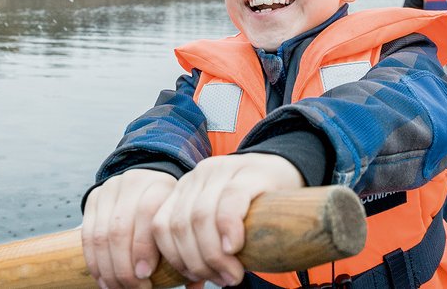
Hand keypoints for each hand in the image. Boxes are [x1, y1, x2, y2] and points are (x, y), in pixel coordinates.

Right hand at [82, 169, 175, 288]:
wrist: (149, 183)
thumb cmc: (170, 212)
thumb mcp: (180, 219)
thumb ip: (187, 249)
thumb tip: (195, 288)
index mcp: (161, 185)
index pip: (146, 213)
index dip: (143, 247)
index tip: (145, 275)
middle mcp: (133, 182)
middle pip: (120, 228)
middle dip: (123, 266)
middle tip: (133, 288)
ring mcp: (110, 189)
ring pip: (101, 235)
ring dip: (107, 268)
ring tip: (117, 288)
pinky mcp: (93, 197)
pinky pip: (88, 235)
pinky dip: (94, 261)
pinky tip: (103, 279)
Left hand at [151, 153, 303, 287]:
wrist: (285, 171)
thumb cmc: (253, 206)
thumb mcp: (219, 220)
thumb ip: (202, 244)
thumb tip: (192, 286)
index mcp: (183, 189)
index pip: (161, 226)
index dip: (174, 258)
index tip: (192, 280)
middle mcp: (197, 176)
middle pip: (181, 226)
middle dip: (197, 262)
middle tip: (222, 280)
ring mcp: (222, 170)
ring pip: (200, 216)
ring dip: (214, 254)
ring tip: (233, 274)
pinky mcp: (249, 172)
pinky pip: (230, 201)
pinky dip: (228, 228)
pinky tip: (235, 247)